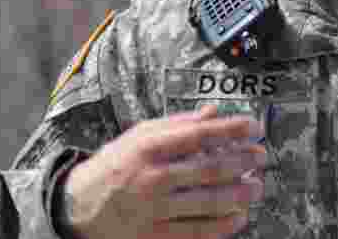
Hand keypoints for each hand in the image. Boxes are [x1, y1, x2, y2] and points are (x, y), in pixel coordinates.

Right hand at [62, 104, 265, 238]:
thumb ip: (178, 125)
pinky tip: (238, 218)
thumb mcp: (139, 136)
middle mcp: (152, 178)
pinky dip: (221, 226)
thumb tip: (214, 111)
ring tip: (256, 187)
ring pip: (207, 203)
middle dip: (242, 162)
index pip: (200, 134)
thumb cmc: (115, 164)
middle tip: (261, 157)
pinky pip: (194, 232)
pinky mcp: (153, 235)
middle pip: (209, 169)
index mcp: (148, 148)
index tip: (255, 127)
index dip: (232, 129)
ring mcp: (153, 209)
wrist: (76, 207)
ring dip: (238, 195)